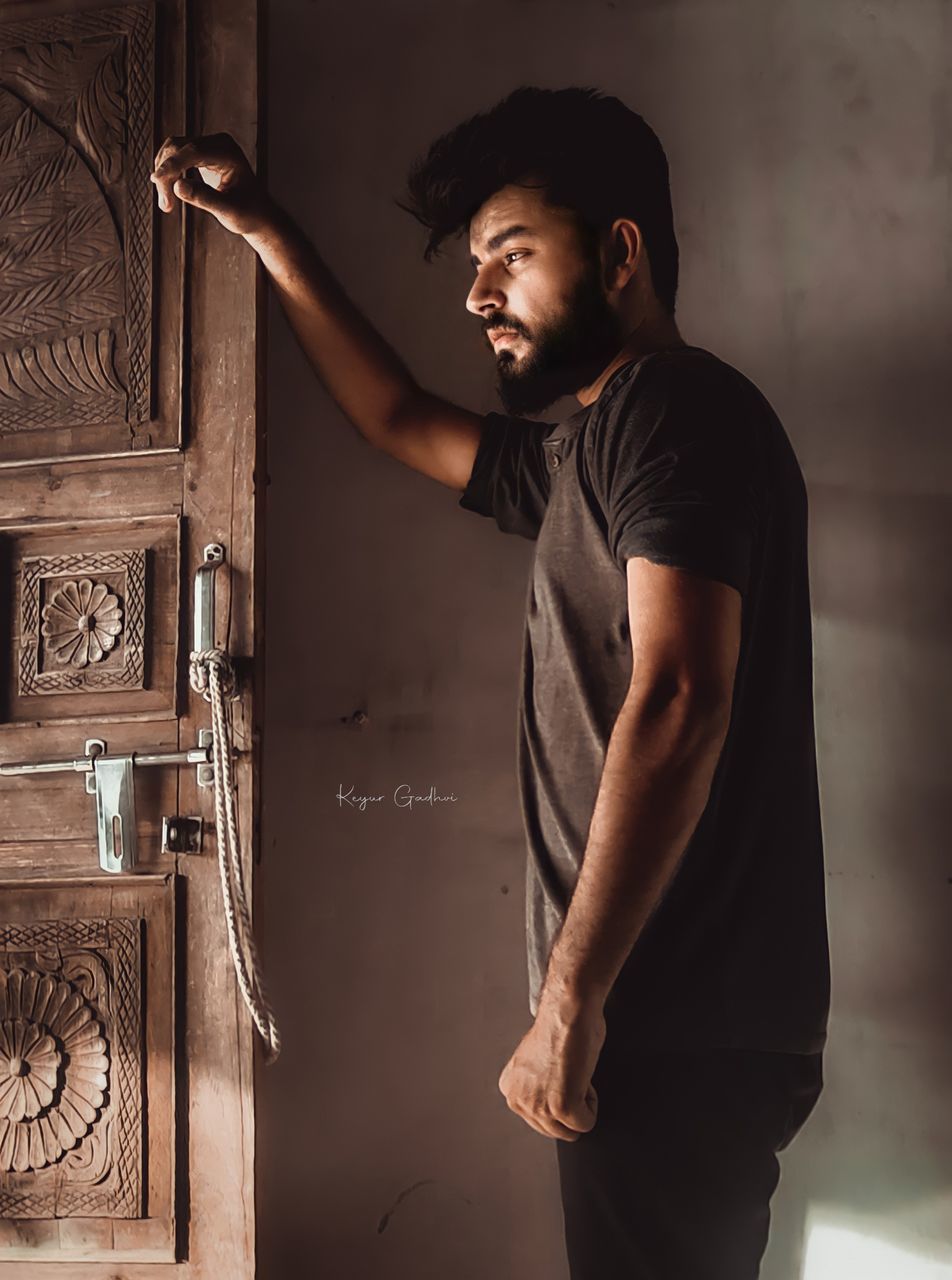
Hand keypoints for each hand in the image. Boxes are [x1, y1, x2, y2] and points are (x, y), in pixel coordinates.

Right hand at [150, 132, 275, 236]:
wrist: (256, 214)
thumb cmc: (248, 214)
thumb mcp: (229, 211)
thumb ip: (204, 198)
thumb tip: (178, 186)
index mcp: (229, 152)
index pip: (193, 151)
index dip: (172, 165)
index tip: (157, 181)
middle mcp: (218, 143)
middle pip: (179, 148)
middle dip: (167, 174)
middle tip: (165, 205)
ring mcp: (208, 145)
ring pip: (173, 151)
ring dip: (164, 175)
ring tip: (166, 204)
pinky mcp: (200, 153)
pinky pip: (176, 156)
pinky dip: (168, 173)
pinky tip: (168, 191)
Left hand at [498, 995, 605, 1140]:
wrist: (569, 1010)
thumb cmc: (561, 1026)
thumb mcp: (537, 1064)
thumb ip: (537, 1087)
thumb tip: (552, 1097)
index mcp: (510, 1088)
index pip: (540, 1118)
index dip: (558, 1095)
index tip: (559, 1072)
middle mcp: (517, 1099)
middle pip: (554, 1129)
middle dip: (569, 1105)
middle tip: (569, 1073)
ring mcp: (537, 1106)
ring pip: (570, 1131)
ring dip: (581, 1105)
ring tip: (574, 1073)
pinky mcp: (560, 1108)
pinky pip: (586, 1123)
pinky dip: (592, 1103)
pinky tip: (582, 1076)